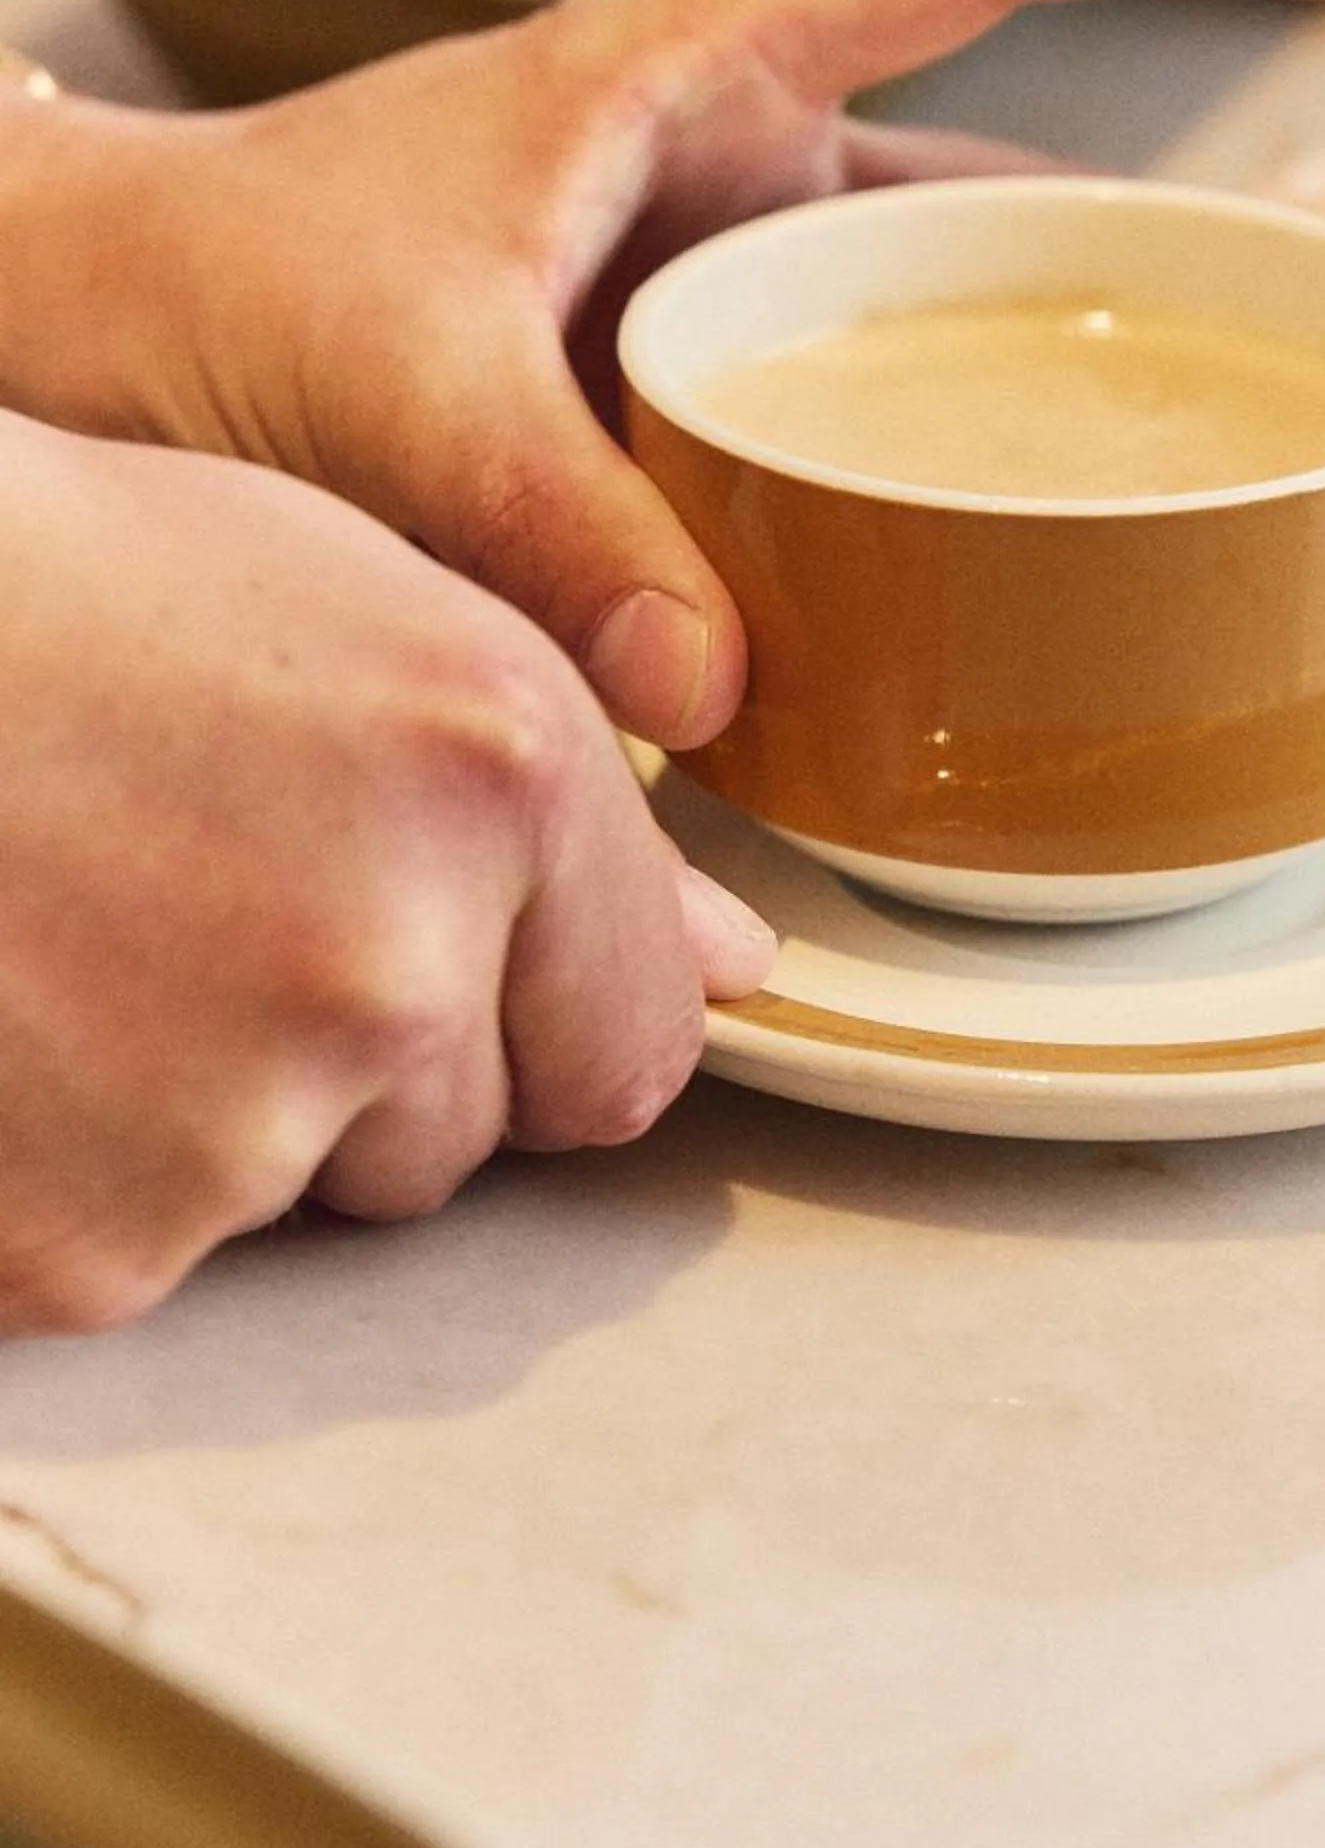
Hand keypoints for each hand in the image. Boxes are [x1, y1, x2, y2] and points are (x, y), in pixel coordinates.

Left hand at [0, 0, 1324, 750]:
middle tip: (1307, 370)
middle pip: (1009, 174)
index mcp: (687, 68)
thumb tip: (721, 695)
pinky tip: (968, 641)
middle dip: (1159, 258)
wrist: (75, 344)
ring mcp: (711, 299)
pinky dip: (914, 529)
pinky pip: (849, 458)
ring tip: (1184, 529)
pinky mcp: (677, 422)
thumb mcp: (381, 385)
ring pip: (940, 335)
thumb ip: (552, 524)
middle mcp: (728, 171)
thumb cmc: (201, 287)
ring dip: (1044, 415)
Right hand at [0, 414, 774, 1333]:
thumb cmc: (67, 594)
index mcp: (496, 770)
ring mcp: (231, 1121)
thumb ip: (571, 815)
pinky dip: (84, 1176)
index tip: (447, 962)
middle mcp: (393, 962)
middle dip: (368, 1064)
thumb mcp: (359, 615)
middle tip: (206, 904)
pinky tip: (22, 1024)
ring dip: (224, 1117)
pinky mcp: (82, 1249)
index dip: (538, 1016)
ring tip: (92, 939)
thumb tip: (731, 966)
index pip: (634, 1044)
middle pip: (462, 1137)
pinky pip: (150, 1254)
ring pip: (302, 1197)